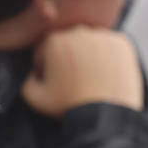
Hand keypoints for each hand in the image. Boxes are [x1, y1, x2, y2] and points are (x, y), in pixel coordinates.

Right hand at [20, 26, 143, 118]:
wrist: (106, 115)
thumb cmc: (69, 107)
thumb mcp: (35, 98)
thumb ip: (25, 79)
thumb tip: (32, 70)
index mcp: (53, 40)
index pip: (46, 49)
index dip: (48, 67)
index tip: (57, 82)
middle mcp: (78, 32)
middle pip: (69, 43)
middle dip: (68, 58)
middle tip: (76, 80)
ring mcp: (102, 35)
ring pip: (90, 42)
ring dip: (88, 54)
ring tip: (92, 77)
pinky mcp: (122, 43)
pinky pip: (110, 45)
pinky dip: (108, 55)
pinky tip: (106, 72)